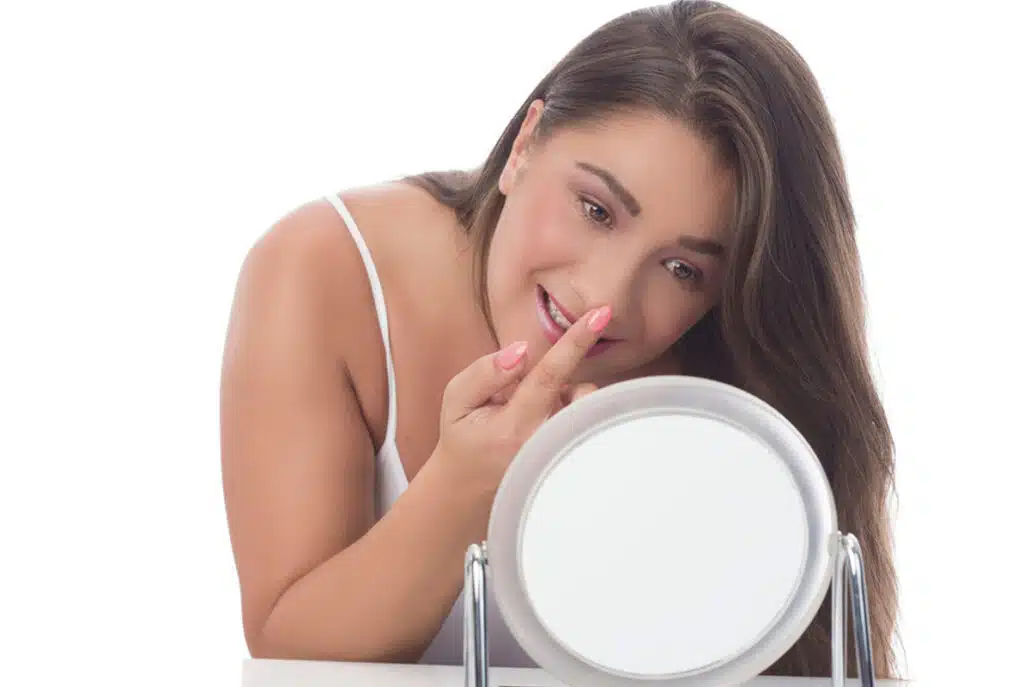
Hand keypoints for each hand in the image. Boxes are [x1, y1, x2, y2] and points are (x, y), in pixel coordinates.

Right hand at [434, 305, 611, 495]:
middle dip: (563, 381)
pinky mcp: (573, 460)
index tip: (601, 314)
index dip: (576, 341)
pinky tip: (543, 429)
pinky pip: (586, 422)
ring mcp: (562, 456)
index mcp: (514, 427)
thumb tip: (522, 351)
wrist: (469, 489)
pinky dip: (569, 414)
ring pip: (586, 406)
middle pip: (581, 391)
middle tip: (525, 398)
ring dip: (566, 399)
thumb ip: (486, 371)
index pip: (550, 376)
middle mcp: (545, 444)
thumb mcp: (457, 398)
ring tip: (532, 417)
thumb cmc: (464, 438)